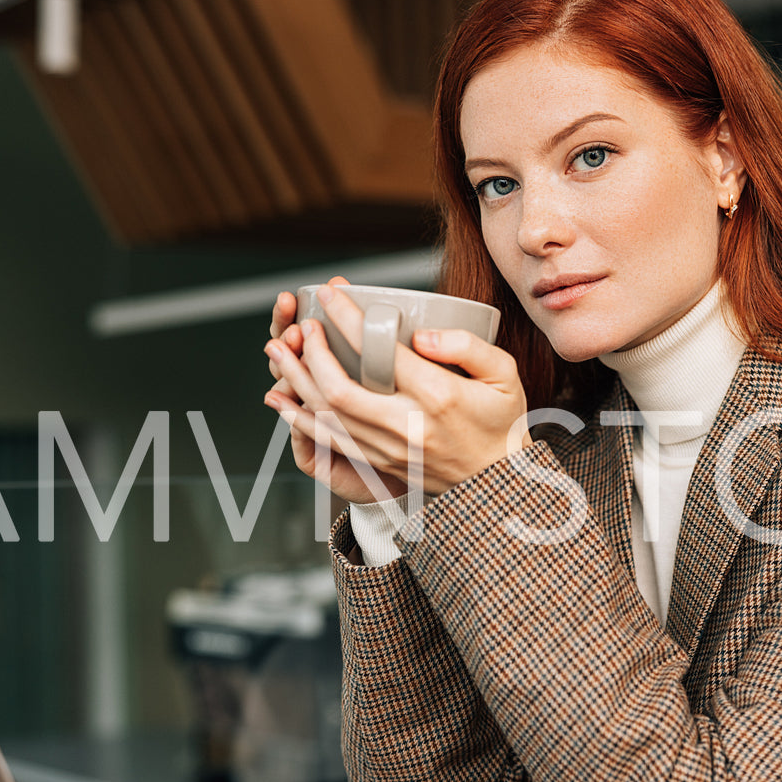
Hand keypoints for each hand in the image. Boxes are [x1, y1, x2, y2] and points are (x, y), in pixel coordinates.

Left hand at [264, 284, 529, 497]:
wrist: (497, 484)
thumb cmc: (502, 422)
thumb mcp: (504, 375)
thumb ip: (466, 346)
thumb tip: (419, 335)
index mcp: (440, 398)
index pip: (383, 354)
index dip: (350, 321)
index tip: (332, 296)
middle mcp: (408, 427)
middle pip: (339, 390)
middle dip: (311, 354)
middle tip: (303, 325)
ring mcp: (389, 449)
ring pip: (327, 417)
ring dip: (296, 382)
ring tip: (277, 351)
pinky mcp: (379, 464)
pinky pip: (329, 441)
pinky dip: (300, 418)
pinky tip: (282, 399)